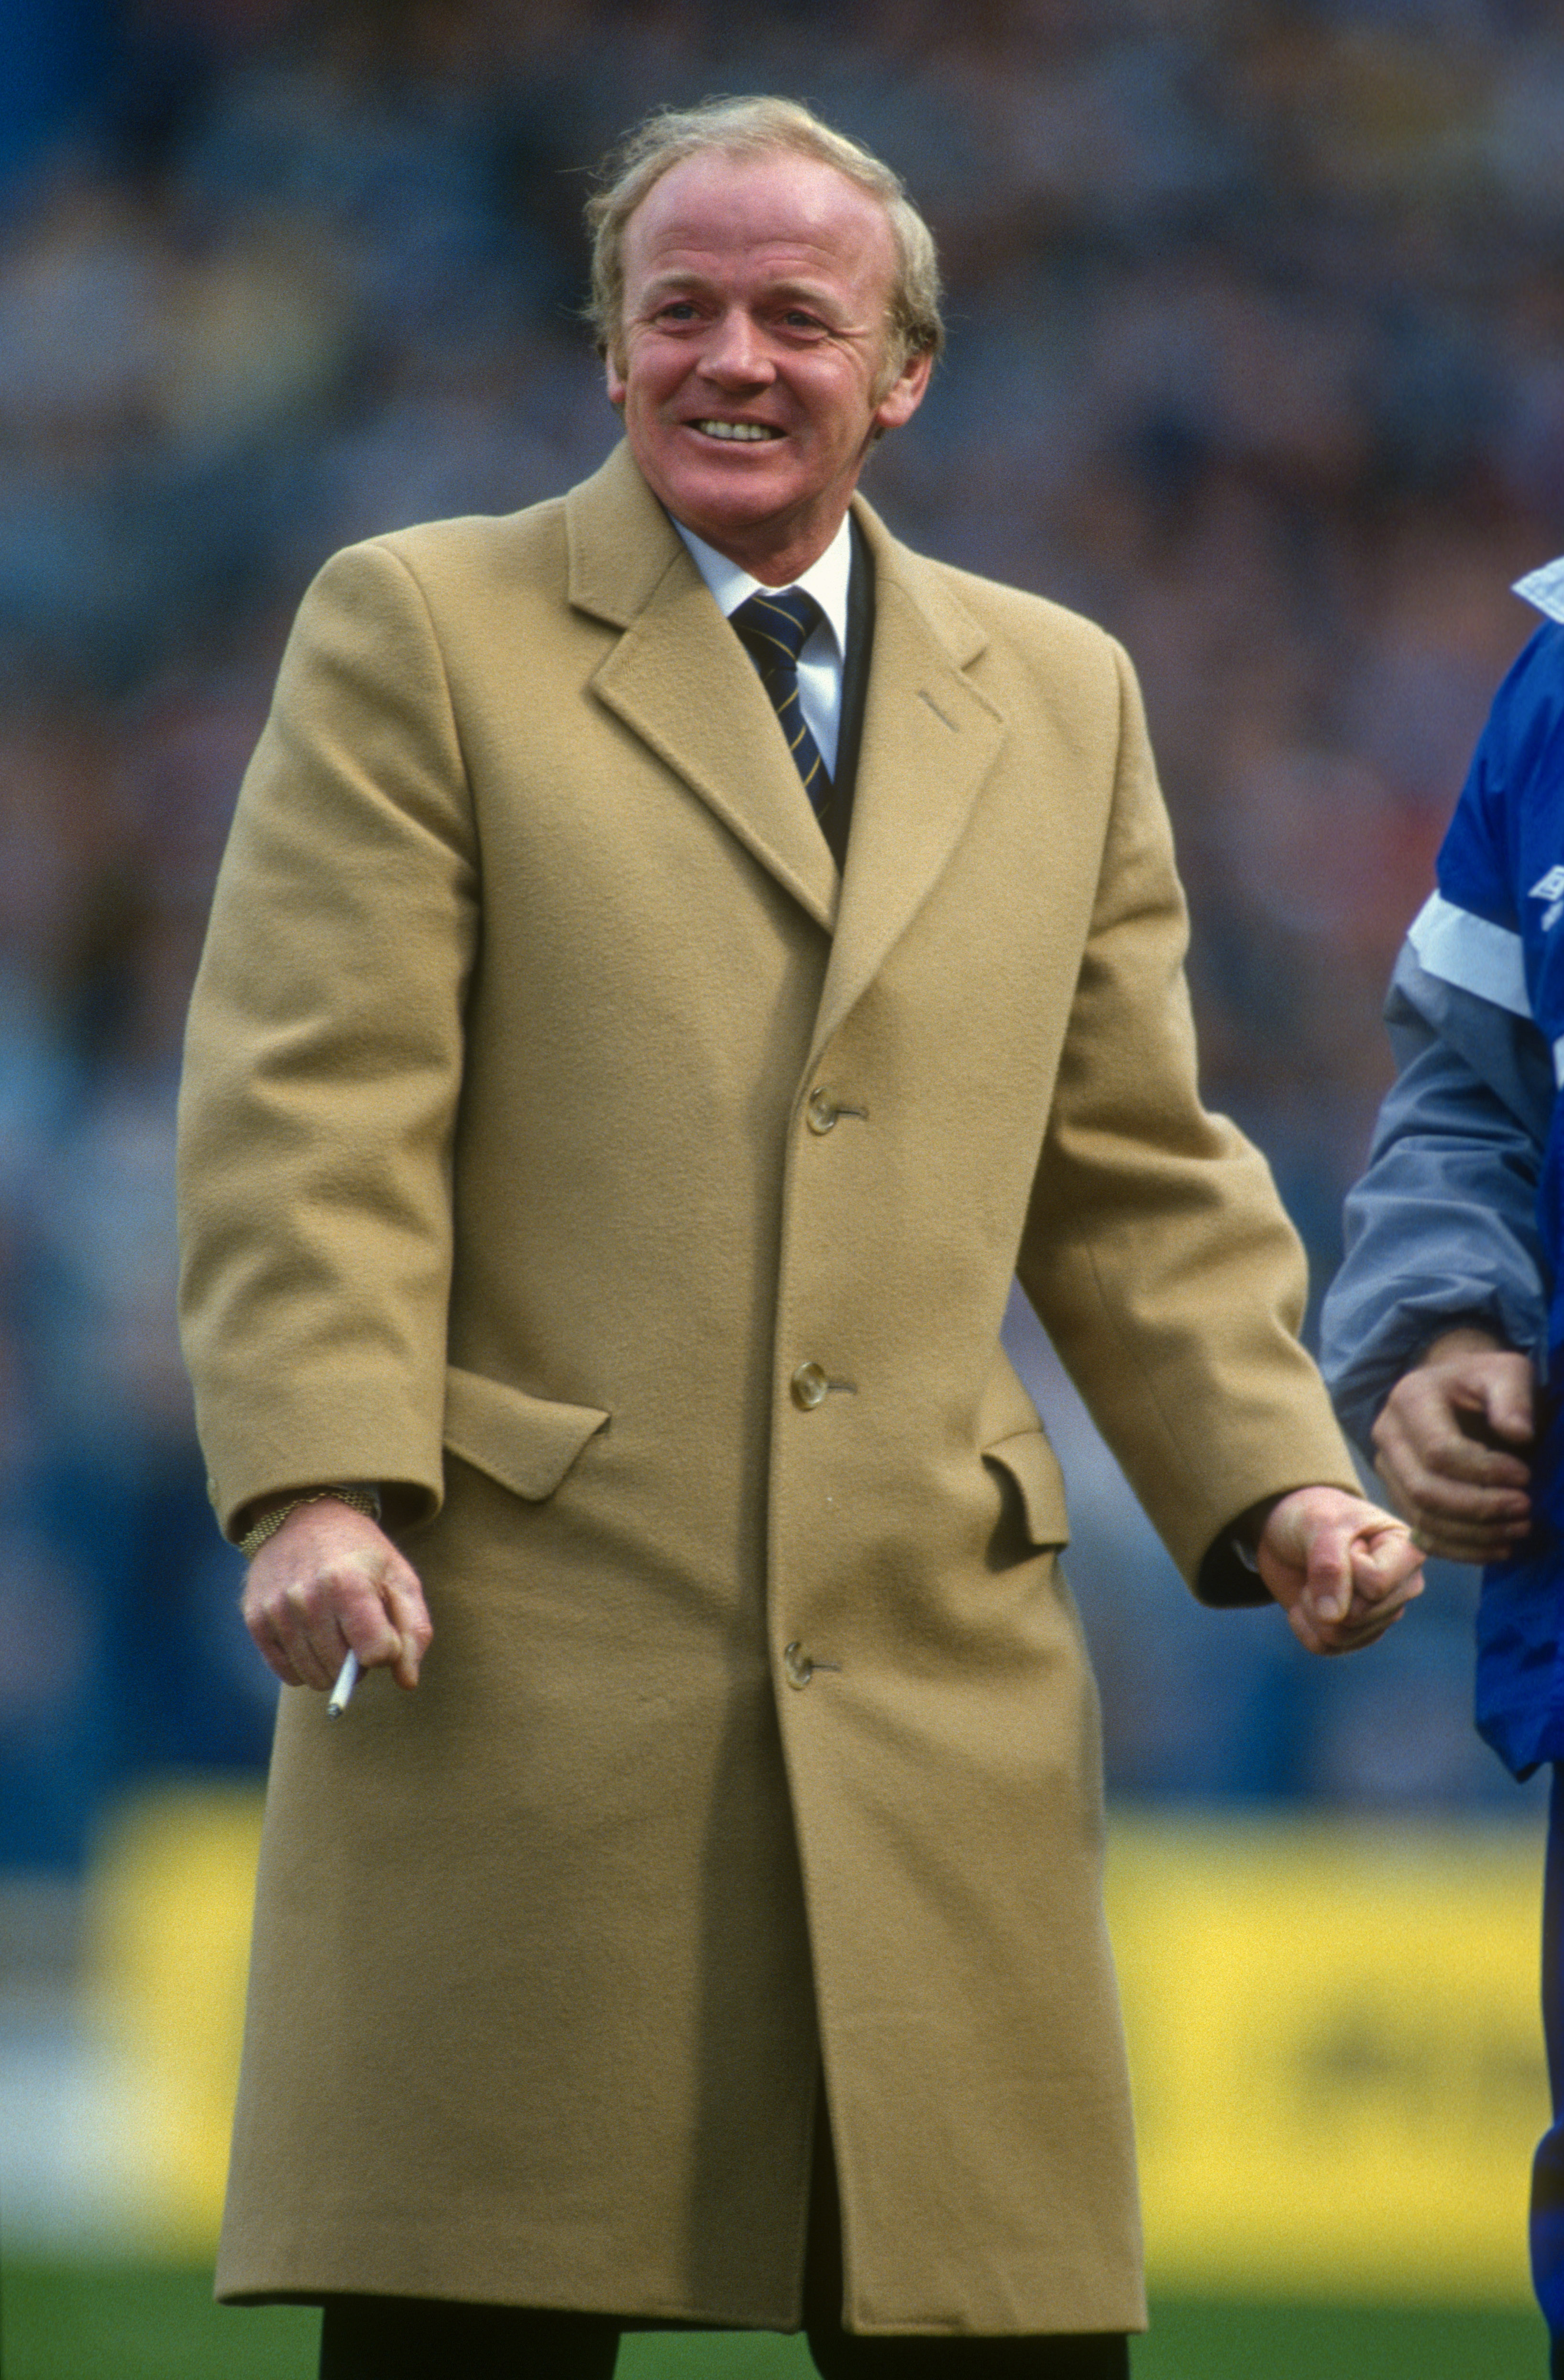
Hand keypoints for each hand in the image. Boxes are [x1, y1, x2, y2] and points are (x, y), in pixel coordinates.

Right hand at [241, 1496, 431, 1692]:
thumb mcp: (400, 1578)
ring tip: (335, 1630)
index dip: (386, 1649)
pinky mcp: (255, 1620)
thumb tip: (407, 1682)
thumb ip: (414, 1631)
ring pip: (314, 1677)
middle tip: (357, 1628)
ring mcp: (276, 1611)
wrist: (304, 1518)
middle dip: (358, 1659)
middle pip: (342, 1671)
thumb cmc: (361, 1554)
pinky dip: (304, 1665)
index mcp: (349, 1585)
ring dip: (331, 1665)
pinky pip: (287, 1673)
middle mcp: (307, 1599)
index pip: (376, 1654)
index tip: (383, 1629)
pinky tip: (311, 1636)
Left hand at [1253, 1484, 1424, 1655]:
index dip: (1344, 1566)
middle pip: (1358, 1615)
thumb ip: (1330, 1566)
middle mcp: (1402, 1589)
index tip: (1342, 1541)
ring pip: (1341, 1636)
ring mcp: (1381, 1615)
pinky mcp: (1356, 1634)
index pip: (1376, 1584)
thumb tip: (1333, 1619)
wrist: (1289, 1530)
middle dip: (1324, 1590)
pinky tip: (1305, 1601)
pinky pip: (1324, 1647)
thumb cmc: (1313, 1516)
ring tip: (1314, 1580)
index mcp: (1408, 1553)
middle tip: (1320, 1561)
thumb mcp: (1320, 1525)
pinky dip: (1303, 1625)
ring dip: (1311, 1608)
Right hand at [1370, 1328, 1533, 1564]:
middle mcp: (1387, 1435)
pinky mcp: (1398, 1494)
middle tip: (1525, 1508)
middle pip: (1425, 1490)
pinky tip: (1498, 1548)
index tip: (1525, 1475)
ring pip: (1422, 1518)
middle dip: (1480, 1507)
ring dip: (1474, 1534)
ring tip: (1519, 1529)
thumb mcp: (1505, 1372)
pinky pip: (1422, 1534)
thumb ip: (1513, 1397)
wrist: (1454, 1391)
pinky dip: (1461, 1550)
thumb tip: (1518, 1434)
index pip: (1438, 1451)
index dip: (1484, 1472)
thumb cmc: (1483, 1382)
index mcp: (1410, 1400)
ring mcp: (1387, 1469)